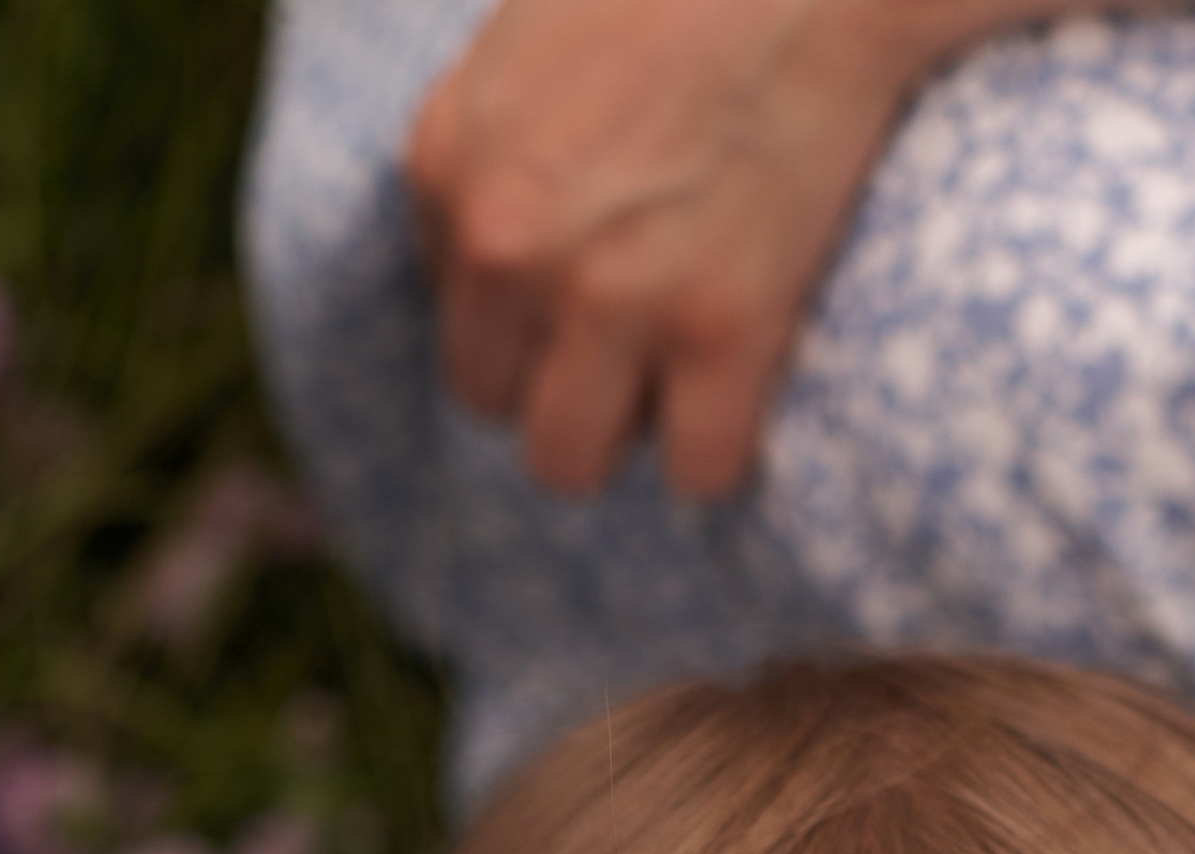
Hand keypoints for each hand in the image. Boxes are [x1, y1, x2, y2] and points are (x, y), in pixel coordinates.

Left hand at [405, 0, 932, 496]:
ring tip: (679, 376)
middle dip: (560, 383)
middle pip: (496, 404)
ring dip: (624, 434)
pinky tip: (745, 390)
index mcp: (449, 163)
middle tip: (636, 335)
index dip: (525, 313)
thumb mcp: (526, 39)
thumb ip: (488, 147)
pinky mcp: (719, 330)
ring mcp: (610, 294)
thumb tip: (484, 257)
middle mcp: (508, 243)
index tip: (586, 279)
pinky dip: (723, 450)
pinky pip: (696, 470)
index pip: (454, 315)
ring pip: (569, 462)